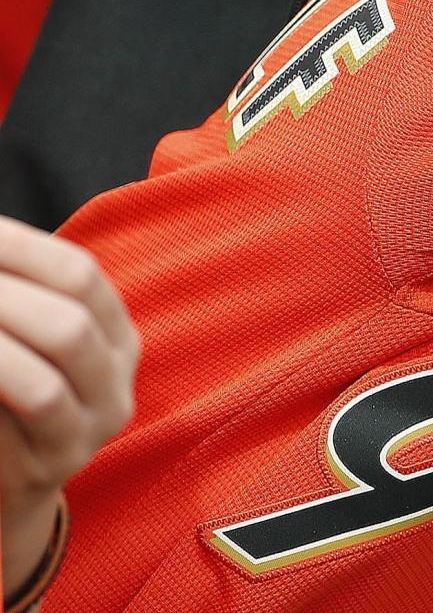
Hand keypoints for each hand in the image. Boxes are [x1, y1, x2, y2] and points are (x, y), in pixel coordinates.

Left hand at [0, 217, 138, 589]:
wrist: (10, 488)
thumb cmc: (11, 397)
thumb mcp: (30, 343)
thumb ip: (17, 301)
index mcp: (117, 337)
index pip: (81, 275)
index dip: (22, 249)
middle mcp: (116, 384)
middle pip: (69, 325)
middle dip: (1, 298)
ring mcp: (88, 433)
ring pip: (42, 385)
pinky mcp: (50, 471)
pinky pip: (15, 427)